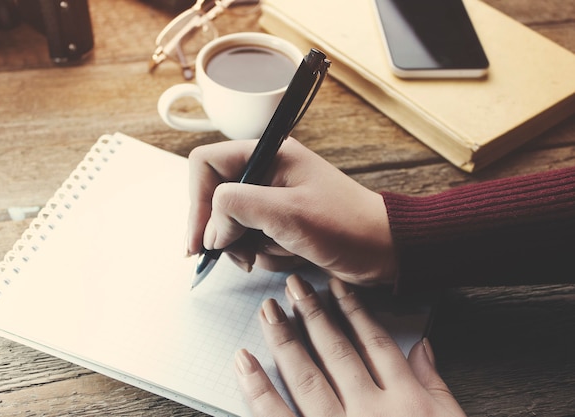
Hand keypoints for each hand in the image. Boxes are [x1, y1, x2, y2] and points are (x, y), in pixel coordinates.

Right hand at [187, 137, 396, 285]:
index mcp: (267, 155)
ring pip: (232, 225)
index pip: (206, 165)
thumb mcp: (287, 213)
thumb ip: (237, 208)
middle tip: (242, 254)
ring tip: (281, 251)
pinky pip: (252, 240)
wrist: (384, 250)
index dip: (197, 201)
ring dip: (250, 247)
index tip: (201, 241)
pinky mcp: (280, 222)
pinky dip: (266, 254)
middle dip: (227, 233)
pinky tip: (291, 255)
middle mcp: (265, 173)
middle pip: (215, 200)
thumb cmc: (346, 225)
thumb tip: (211, 230)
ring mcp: (272, 200)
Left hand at [234, 275, 465, 416]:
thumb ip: (436, 384)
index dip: (354, 311)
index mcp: (406, 402)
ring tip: (268, 311)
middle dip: (313, 314)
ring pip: (306, 375)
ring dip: (284, 339)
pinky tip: (243, 362)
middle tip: (293, 286)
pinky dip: (257, 389)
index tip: (336, 287)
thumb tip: (423, 344)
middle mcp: (371, 411)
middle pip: (336, 352)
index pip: (375, 343)